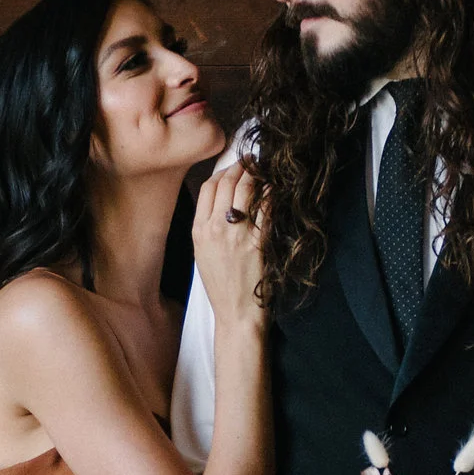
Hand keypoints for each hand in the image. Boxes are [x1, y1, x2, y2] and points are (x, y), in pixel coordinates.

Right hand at [190, 156, 265, 330]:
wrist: (236, 313)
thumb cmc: (222, 287)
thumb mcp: (203, 254)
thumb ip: (208, 227)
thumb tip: (221, 202)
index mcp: (199, 231)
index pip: (207, 188)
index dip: (222, 171)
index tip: (233, 167)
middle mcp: (215, 229)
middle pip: (226, 183)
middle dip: (240, 166)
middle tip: (251, 161)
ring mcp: (237, 234)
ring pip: (246, 189)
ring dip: (256, 174)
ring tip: (263, 168)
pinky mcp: (258, 242)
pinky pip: (266, 207)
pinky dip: (271, 193)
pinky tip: (275, 188)